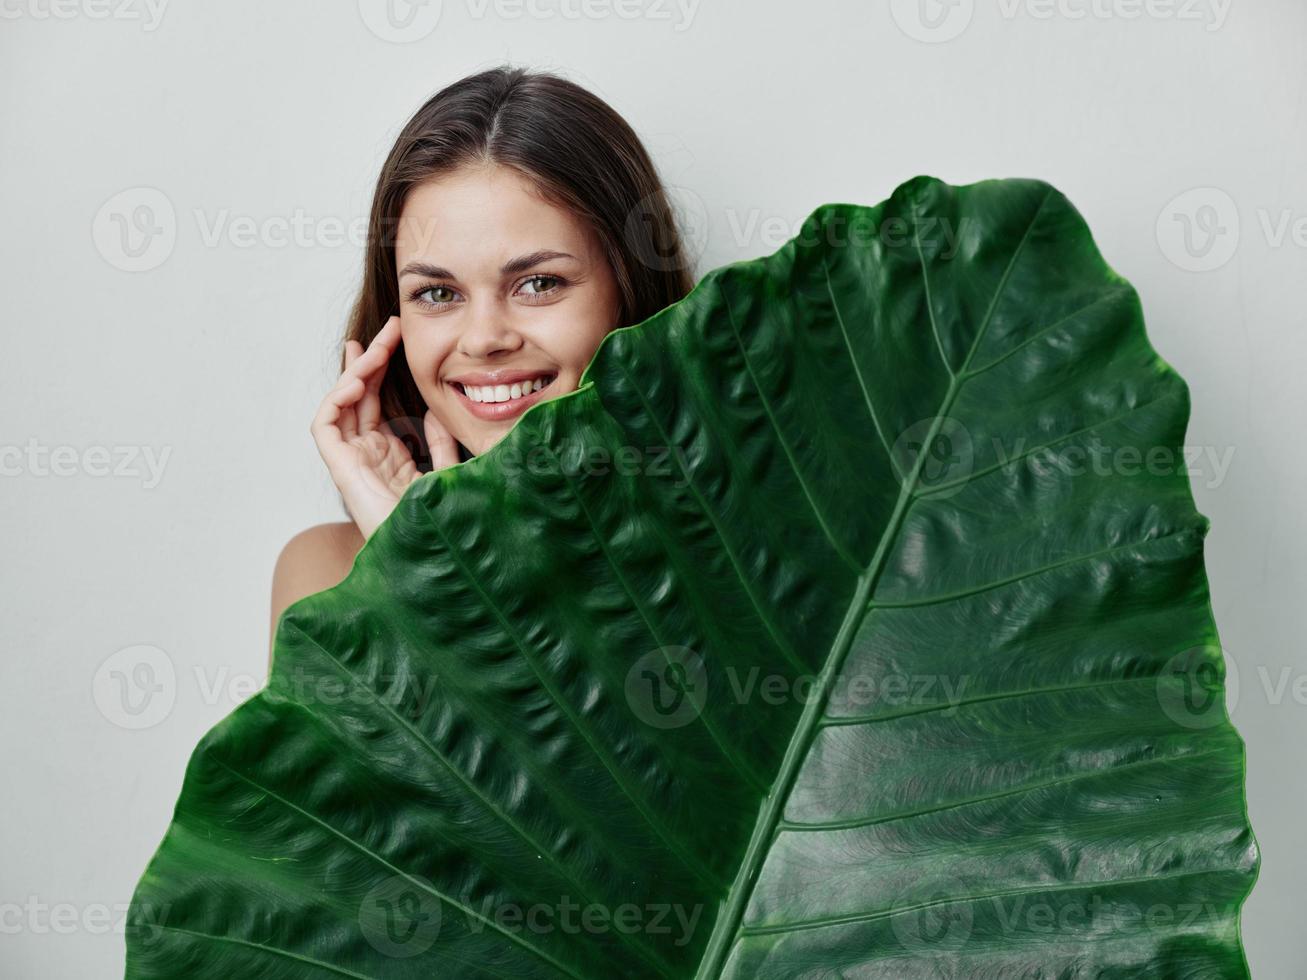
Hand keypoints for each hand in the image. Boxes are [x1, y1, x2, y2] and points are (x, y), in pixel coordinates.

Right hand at [310, 315, 459, 539]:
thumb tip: (434, 413)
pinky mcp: (341, 469)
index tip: (397, 338)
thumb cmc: (439, 526)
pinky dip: (336, 400)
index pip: (378, 402)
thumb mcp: (447, 474)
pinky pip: (326, 427)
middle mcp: (367, 455)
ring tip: (374, 346)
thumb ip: (441, 446)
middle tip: (388, 329)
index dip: (383, 369)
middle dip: (370, 360)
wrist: (429, 557)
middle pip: (360, 397)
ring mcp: (352, 462)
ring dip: (355, 372)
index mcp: (389, 456)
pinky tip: (358, 382)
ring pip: (341, 404)